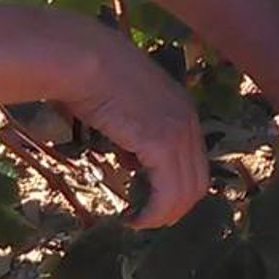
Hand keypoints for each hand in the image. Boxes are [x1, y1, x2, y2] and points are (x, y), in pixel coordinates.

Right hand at [56, 28, 209, 229]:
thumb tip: (130, 160)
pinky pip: (167, 194)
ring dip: (162, 214)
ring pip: (185, 193)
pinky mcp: (162, 145)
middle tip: (145, 217)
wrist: (82, 58)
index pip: (192, 161)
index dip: (174, 186)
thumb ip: (134, 132)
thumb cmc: (89, 74)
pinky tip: (133, 218)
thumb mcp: (122, 105)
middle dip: (172, 206)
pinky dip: (153, 213)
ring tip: (136, 221)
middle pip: (197, 182)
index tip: (148, 197)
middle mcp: (188, 121)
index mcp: (181, 108)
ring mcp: (179, 133)